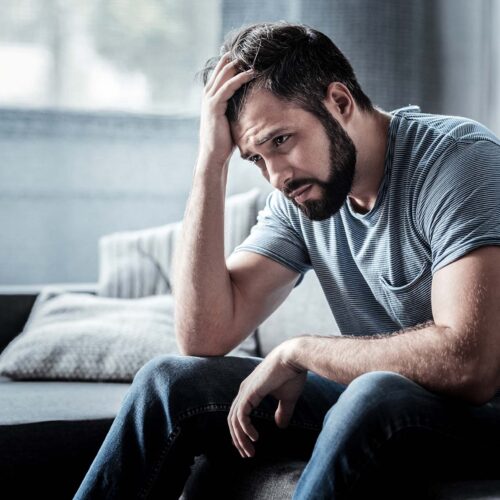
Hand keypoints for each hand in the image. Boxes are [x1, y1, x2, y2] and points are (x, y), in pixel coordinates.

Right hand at [199, 52, 254, 166]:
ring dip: (241, 64)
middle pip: (223, 66)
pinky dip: (240, 78)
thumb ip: (236, 107)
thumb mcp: (232, 119)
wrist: (213, 154)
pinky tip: (252, 73)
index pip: (223, 70)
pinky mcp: (214, 106)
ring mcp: (210, 99)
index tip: (253, 55)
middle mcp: (208, 93)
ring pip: (225, 73)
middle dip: (239, 58)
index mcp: (212, 95)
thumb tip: (253, 103)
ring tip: (256, 56)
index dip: (236, 61)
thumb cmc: (224, 140)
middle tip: (256, 50)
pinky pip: (228, 86)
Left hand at [228, 343, 306, 457]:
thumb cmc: (292, 374)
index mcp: (250, 391)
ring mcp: (245, 391)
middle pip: (232, 420)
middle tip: (247, 454)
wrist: (294, 357)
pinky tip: (254, 438)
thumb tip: (279, 426)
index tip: (250, 446)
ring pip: (234, 420)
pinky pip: (241, 415)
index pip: (238, 415)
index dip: (241, 432)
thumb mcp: (287, 398)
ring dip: (240, 438)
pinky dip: (245, 429)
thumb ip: (282, 412)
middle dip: (238, 439)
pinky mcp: (249, 392)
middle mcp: (244, 390)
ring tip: (250, 451)